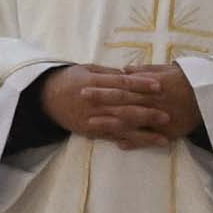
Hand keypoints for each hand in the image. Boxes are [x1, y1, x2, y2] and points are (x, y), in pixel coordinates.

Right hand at [45, 61, 200, 148]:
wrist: (44, 98)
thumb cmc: (69, 80)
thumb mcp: (85, 69)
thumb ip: (108, 73)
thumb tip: (129, 74)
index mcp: (93, 82)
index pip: (121, 83)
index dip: (140, 84)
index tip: (159, 85)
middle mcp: (94, 101)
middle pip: (124, 106)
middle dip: (146, 110)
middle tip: (167, 114)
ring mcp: (92, 118)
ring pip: (121, 125)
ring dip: (143, 131)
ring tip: (163, 136)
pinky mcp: (91, 131)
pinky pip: (112, 136)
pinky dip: (130, 141)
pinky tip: (145, 143)